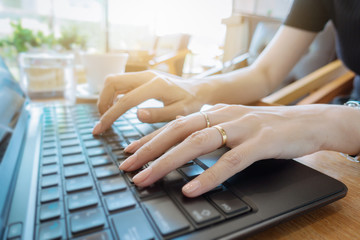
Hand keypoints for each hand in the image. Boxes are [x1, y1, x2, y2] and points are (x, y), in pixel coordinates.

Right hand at [93, 70, 204, 134]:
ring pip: (114, 80)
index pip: (126, 100)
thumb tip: (137, 115)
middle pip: (112, 82)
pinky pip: (121, 82)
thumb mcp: (180, 112)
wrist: (198, 89)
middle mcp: (147, 75)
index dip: (110, 115)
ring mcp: (143, 74)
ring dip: (106, 97)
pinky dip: (113, 95)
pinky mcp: (142, 77)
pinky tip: (115, 109)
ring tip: (107, 116)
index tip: (99, 129)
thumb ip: (159, 114)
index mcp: (156, 85)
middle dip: (102, 102)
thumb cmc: (191, 102)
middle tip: (103, 121)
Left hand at [119, 104, 358, 196]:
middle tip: (128, 167)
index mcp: (216, 112)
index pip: (175, 124)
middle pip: (179, 132)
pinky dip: (209, 176)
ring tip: (147, 179)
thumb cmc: (268, 127)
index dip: (150, 138)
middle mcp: (224, 116)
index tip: (129, 151)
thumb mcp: (234, 124)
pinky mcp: (261, 142)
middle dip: (150, 150)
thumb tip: (182, 138)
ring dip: (168, 162)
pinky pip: (231, 161)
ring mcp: (242, 127)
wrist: (308, 122)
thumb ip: (209, 130)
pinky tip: (191, 189)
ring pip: (197, 144)